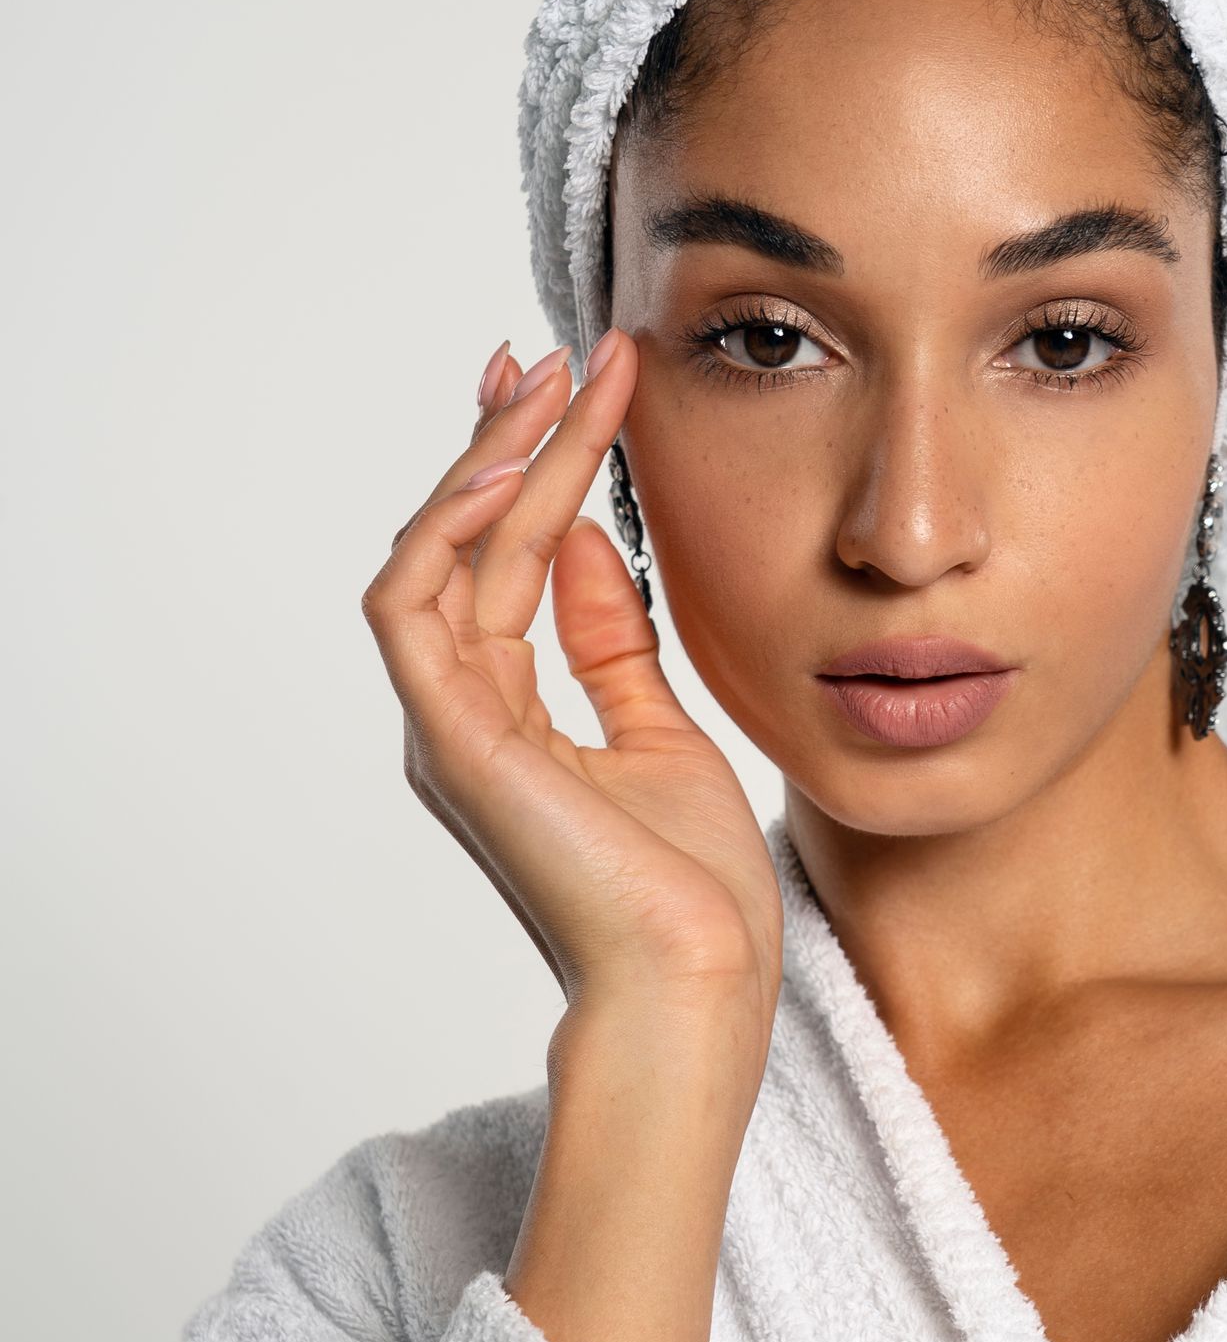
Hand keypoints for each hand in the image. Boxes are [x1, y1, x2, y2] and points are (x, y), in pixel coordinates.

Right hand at [361, 332, 782, 1059]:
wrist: (699, 984)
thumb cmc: (692, 893)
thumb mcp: (662, 733)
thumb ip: (612, 643)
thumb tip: (587, 542)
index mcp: (506, 719)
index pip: (503, 562)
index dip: (534, 469)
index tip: (582, 389)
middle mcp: (461, 718)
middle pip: (464, 546)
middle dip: (506, 441)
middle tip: (559, 356)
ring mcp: (447, 730)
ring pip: (431, 559)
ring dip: (484, 464)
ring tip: (549, 387)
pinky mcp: (451, 743)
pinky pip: (412, 607)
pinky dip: (450, 529)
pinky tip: (512, 469)